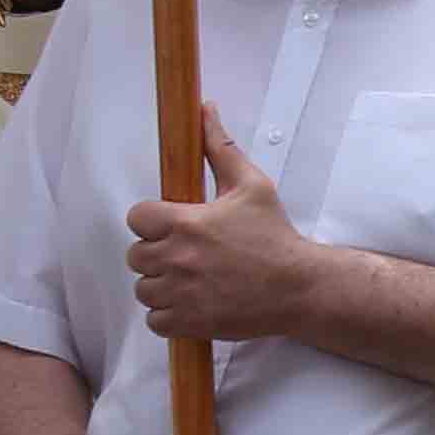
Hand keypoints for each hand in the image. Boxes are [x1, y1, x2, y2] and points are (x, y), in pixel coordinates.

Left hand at [123, 110, 328, 344]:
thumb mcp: (251, 185)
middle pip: (135, 255)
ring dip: (160, 285)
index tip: (170, 226)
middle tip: (184, 254)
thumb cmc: (276, 237)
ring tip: (188, 280)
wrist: (299, 287)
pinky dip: (167, 315)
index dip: (151, 221)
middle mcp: (178, 257)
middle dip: (156, 253)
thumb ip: (220, 148)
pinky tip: (189, 303)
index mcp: (186, 222)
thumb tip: (205, 111)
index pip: (136, 217)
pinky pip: (154, 321)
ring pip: (143, 289)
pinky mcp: (188, 322)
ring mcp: (181, 293)